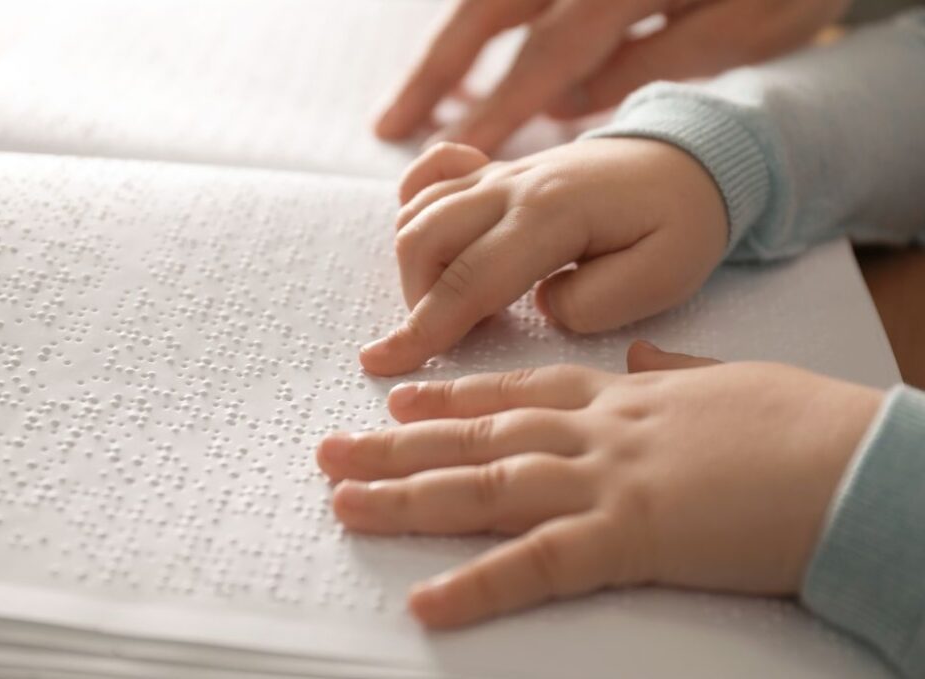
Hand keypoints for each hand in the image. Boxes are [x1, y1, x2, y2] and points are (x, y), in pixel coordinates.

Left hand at [318, 341, 882, 628]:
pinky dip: (479, 587)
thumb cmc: (800, 421)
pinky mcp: (631, 536)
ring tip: (343, 503)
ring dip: (408, 498)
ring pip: (485, 486)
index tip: (398, 400)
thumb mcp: (726, 381)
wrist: (852, 455)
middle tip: (330, 448)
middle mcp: (595, 432)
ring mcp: (606, 481)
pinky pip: (539, 565)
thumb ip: (675, 370)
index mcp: (619, 397)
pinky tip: (427, 604)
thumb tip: (648, 359)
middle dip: (397, 444)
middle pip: (476, 436)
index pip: (513, 391)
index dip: (450, 398)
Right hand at [359, 139, 727, 375]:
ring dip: (417, 269)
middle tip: (451, 339)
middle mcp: (513, 185)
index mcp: (551, 214)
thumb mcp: (664, 277)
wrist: (688, 160)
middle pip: (424, 241)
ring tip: (457, 306)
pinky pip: (430, 176)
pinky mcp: (495, 171)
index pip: (469, 279)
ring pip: (418, 213)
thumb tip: (539, 307)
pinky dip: (414, 207)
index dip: (424, 328)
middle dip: (418, 303)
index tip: (383, 363)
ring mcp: (500, 173)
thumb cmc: (680, 223)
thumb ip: (595, 303)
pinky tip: (433, 238)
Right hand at [375, 0, 848, 152]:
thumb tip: (564, 105)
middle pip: (491, 8)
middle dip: (437, 70)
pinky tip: (466, 60)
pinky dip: (482, 22)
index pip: (547, 57)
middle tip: (390, 124)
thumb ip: (656, 64)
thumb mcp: (757, 22)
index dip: (496, 112)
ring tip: (414, 101)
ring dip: (449, 44)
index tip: (462, 154)